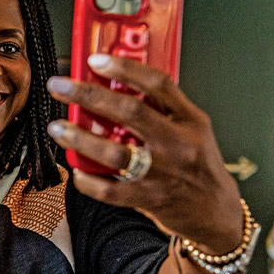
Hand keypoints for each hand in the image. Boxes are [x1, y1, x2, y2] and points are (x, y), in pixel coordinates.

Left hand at [46, 54, 243, 254]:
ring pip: (115, 153)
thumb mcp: (192, 129)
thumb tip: (115, 83)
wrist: (216, 213)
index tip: (95, 60)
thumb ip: (162, 108)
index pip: (158, 84)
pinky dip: (89, 182)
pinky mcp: (150, 199)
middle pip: (130, 112)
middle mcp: (178, 144)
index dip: (125, 69)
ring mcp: (164, 173)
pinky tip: (76, 171)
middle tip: (60, 87)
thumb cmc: (198, 166)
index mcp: (190, 120)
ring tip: (57, 128)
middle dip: (89, 95)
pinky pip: (111, 191)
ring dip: (80, 138)